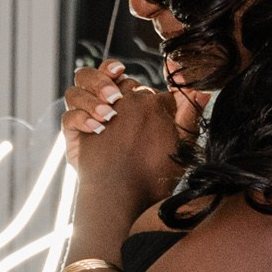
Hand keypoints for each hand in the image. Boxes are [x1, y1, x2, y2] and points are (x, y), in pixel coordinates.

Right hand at [61, 60, 188, 210]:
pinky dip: (80, 119)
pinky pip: (69, 118)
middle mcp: (105, 109)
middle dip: (102, 83)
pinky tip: (97, 129)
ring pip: (76, 90)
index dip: (114, 70)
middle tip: (114, 99)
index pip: (115, 75)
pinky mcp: (76, 139)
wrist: (131, 200)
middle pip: (92, 76)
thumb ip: (188, 110)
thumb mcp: (179, 140)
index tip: (120, 71)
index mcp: (127, 102)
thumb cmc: (157, 172)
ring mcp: (88, 122)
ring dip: (89, 98)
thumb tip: (202, 87)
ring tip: (106, 114)